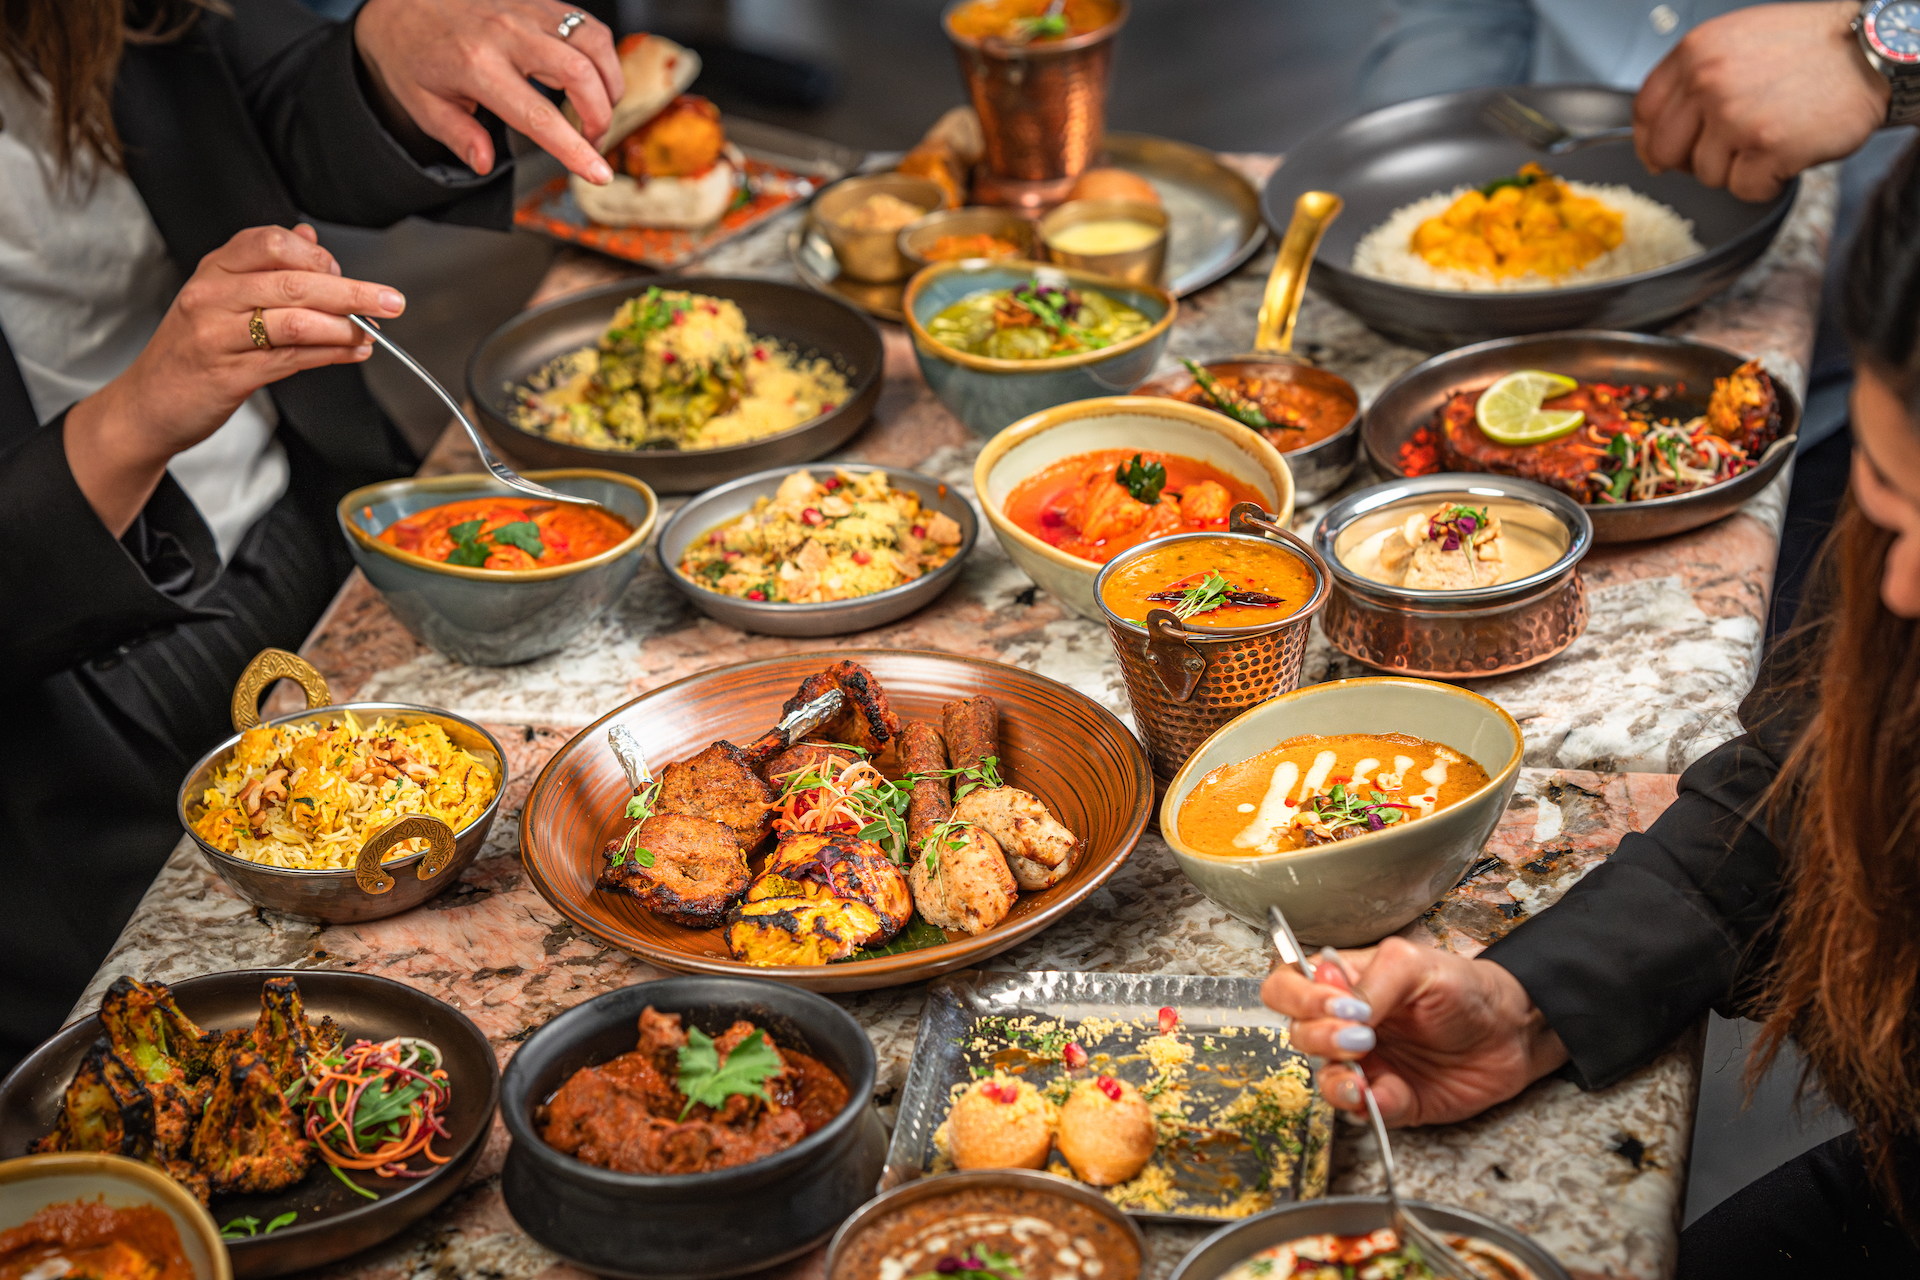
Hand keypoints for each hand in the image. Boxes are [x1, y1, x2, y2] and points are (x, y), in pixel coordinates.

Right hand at [65, 225, 403, 535]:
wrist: (149, 403)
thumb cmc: (192, 348)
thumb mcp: (220, 296)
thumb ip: (265, 266)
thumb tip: (309, 237)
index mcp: (214, 269)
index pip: (271, 242)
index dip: (317, 255)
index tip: (344, 273)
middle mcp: (212, 296)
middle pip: (293, 282)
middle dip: (352, 291)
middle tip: (392, 301)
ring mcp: (218, 335)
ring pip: (297, 321)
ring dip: (346, 327)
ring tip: (372, 332)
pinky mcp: (230, 374)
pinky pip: (293, 360)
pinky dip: (333, 355)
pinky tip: (355, 352)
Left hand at [355, 0, 622, 184]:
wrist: (402, 0)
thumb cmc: (412, 52)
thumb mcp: (422, 104)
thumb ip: (458, 135)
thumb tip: (483, 162)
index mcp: (476, 67)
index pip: (538, 116)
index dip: (575, 149)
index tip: (599, 173)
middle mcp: (506, 34)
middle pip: (580, 74)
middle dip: (600, 116)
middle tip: (591, 140)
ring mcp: (526, 12)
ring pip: (594, 44)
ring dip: (609, 84)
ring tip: (596, 109)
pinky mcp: (539, 1)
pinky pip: (588, 25)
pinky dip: (602, 56)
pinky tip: (592, 77)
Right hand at [1260, 937, 1567, 1126]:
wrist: (1514, 1032)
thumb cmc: (1467, 988)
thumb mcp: (1417, 965)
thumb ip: (1373, 981)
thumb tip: (1339, 1007)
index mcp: (1345, 982)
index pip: (1288, 984)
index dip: (1297, 996)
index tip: (1334, 1003)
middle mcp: (1346, 1023)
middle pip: (1298, 1033)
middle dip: (1320, 1037)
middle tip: (1358, 1036)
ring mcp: (1366, 1064)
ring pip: (1322, 1078)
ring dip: (1335, 1080)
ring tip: (1361, 1076)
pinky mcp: (1390, 1099)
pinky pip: (1364, 1111)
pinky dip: (1371, 1106)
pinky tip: (1387, 1093)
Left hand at [1633, 0, 1887, 201]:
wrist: (1873, 53)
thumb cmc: (1811, 48)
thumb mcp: (1738, 41)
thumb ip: (1695, 78)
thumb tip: (1658, 130)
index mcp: (1696, 52)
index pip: (1643, 111)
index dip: (1650, 140)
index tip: (1662, 153)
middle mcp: (1708, 81)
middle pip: (1666, 151)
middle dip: (1693, 160)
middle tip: (1730, 148)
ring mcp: (1735, 115)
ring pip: (1706, 174)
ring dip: (1738, 168)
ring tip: (1772, 136)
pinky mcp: (1765, 147)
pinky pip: (1744, 190)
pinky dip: (1767, 182)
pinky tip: (1788, 153)